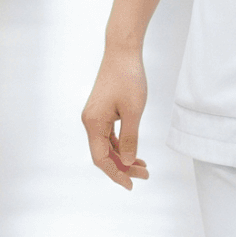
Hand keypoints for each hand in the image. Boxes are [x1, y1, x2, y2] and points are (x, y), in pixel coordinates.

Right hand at [80, 49, 151, 187]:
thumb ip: (129, 138)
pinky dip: (121, 145)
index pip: (101, 158)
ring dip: (123, 157)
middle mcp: (90, 121)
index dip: (115, 174)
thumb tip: (126, 161)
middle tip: (145, 174)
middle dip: (123, 167)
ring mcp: (95, 116)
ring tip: (143, 166)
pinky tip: (134, 151)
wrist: (122, 51)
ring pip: (107, 145)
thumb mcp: (134, 111)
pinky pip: (109, 135)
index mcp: (93, 123)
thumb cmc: (128, 77)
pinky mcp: (102, 111)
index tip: (131, 185)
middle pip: (103, 154)